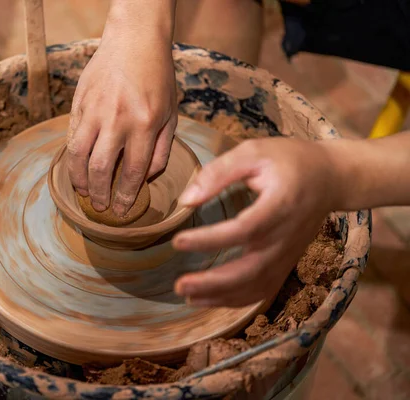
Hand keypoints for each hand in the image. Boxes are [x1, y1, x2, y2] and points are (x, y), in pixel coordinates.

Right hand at [67, 1, 177, 216]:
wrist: (135, 40)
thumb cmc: (158, 79)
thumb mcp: (171, 114)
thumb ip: (161, 150)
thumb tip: (145, 179)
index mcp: (144, 124)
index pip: (131, 172)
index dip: (125, 197)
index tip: (122, 211)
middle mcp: (117, 119)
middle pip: (100, 168)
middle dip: (99, 194)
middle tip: (100, 207)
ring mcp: (94, 110)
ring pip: (78, 154)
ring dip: (78, 179)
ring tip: (83, 192)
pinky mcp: (79, 101)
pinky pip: (71, 135)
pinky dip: (72, 156)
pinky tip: (77, 167)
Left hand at [172, 138, 339, 306]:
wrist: (331, 178)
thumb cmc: (289, 160)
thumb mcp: (253, 151)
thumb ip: (219, 173)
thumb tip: (185, 200)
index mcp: (280, 205)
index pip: (244, 230)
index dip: (210, 239)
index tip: (178, 241)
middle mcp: (286, 236)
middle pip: (251, 270)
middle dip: (213, 283)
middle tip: (179, 285)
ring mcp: (288, 254)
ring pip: (257, 286)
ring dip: (221, 296)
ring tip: (188, 296)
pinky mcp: (286, 262)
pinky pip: (264, 289)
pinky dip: (236, 300)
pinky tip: (209, 299)